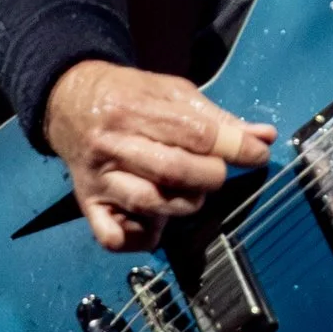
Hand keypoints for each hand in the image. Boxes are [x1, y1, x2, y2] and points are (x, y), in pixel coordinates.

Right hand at [45, 59, 272, 252]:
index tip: (257, 154)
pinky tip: (156, 223)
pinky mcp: (88, 204)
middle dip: (211, 176)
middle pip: (173, 170)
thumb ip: (218, 118)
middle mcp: (113, 144)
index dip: (233, 147)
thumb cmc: (129, 97)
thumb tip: (264, 137)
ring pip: (148, 204)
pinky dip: (140, 239)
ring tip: (191, 192)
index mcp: (134, 109)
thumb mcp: (172, 93)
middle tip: (218, 172)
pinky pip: (113, 237)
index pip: (193, 133)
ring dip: (184, 204)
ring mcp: (99, 178)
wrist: (68, 102)